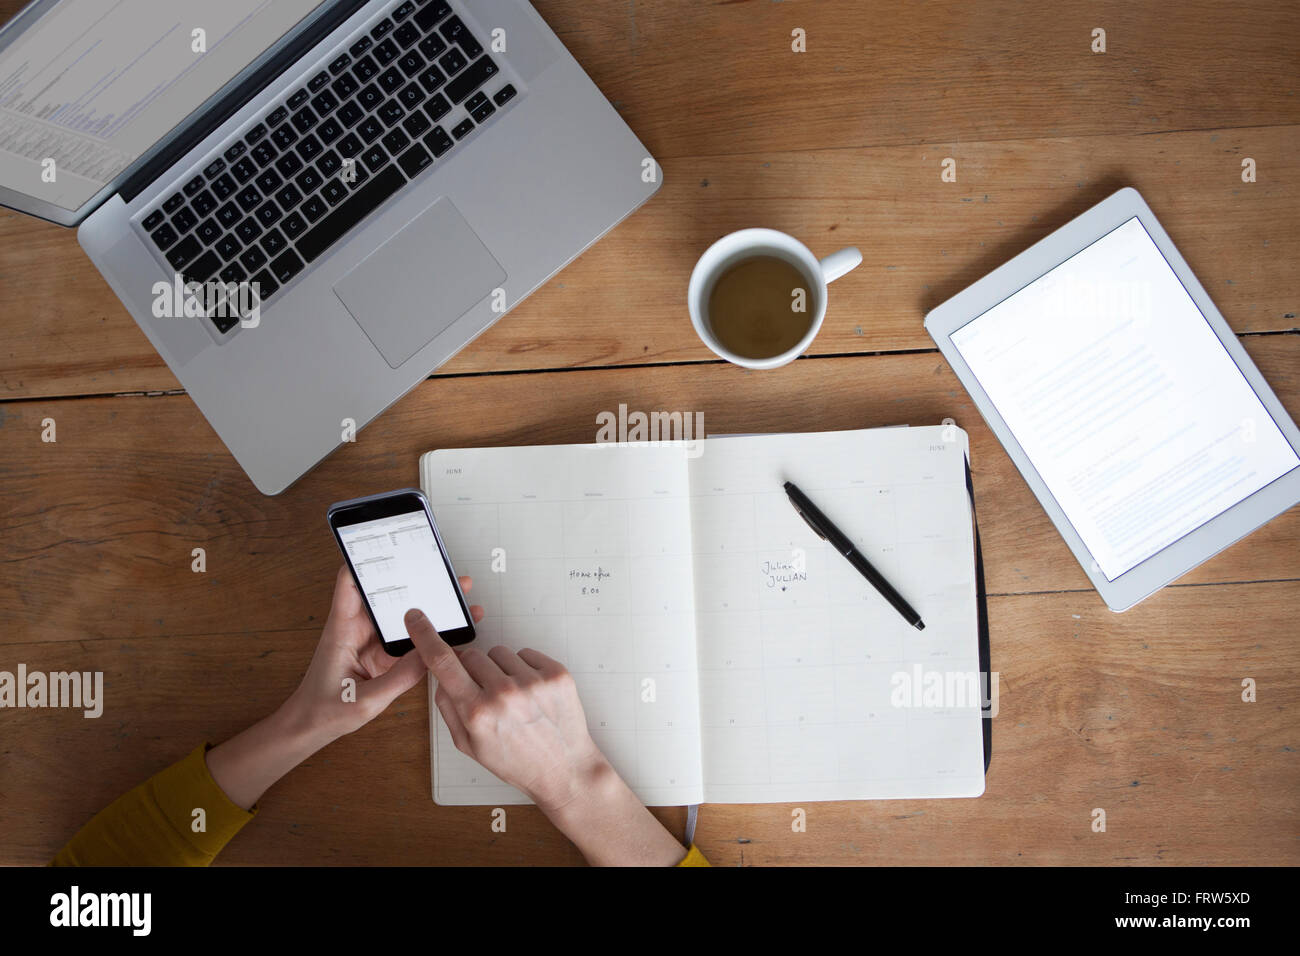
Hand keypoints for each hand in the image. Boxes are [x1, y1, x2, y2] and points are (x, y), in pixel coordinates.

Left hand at [282, 565, 482, 742]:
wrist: (310, 729)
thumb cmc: (323, 711)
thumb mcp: (364, 700)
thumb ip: (399, 678)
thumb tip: (430, 655)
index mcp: (342, 629)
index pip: (350, 582)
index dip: (366, 559)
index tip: (389, 543)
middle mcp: (356, 628)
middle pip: (386, 592)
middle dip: (415, 579)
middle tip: (444, 572)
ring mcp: (369, 640)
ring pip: (401, 614)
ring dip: (426, 606)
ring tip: (456, 597)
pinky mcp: (381, 654)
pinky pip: (406, 638)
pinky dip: (425, 632)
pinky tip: (447, 630)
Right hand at [404, 609, 689, 865]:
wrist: (564, 769)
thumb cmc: (516, 761)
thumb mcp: (469, 745)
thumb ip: (448, 707)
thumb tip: (441, 676)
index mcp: (477, 713)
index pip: (442, 662)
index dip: (425, 636)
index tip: (417, 618)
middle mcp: (503, 694)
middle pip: (471, 655)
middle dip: (472, 670)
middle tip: (487, 694)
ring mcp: (533, 682)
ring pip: (499, 652)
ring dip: (500, 669)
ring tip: (514, 698)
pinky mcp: (556, 674)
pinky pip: (526, 653)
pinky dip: (525, 668)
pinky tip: (531, 694)